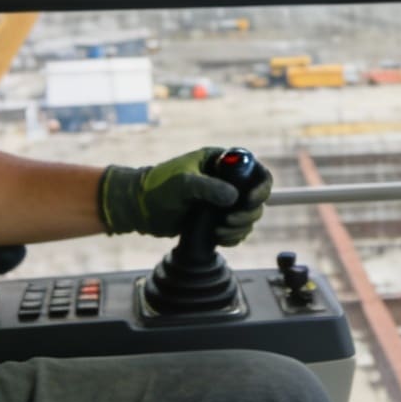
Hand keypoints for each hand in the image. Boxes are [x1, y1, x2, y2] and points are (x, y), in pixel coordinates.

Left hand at [99, 147, 273, 245]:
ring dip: (240, 228)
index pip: (255, 171)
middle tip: (230, 221)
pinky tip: (219, 238)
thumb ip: (208, 187)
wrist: (140, 208)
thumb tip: (234, 197)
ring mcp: (221, 201)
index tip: (250, 200)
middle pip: (256, 198)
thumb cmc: (158, 187)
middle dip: (248, 213)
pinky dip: (233, 237)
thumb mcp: (182, 183)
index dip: (260, 186)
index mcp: (221, 163)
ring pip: (248, 217)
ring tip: (220, 232)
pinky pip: (236, 230)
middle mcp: (225, 181)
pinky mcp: (215, 220)